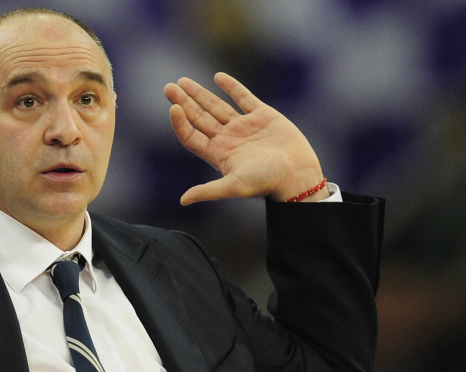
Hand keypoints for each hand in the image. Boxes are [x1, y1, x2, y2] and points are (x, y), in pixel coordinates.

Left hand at [164, 73, 325, 204]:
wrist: (297, 174)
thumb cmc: (266, 182)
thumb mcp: (235, 186)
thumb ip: (208, 191)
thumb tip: (182, 201)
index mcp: (219, 154)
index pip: (191, 136)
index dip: (180, 123)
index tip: (173, 108)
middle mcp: (228, 139)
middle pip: (199, 118)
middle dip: (183, 102)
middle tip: (168, 88)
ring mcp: (244, 127)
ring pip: (216, 106)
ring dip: (200, 94)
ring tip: (182, 81)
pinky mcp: (263, 116)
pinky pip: (244, 97)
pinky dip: (232, 87)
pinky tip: (218, 77)